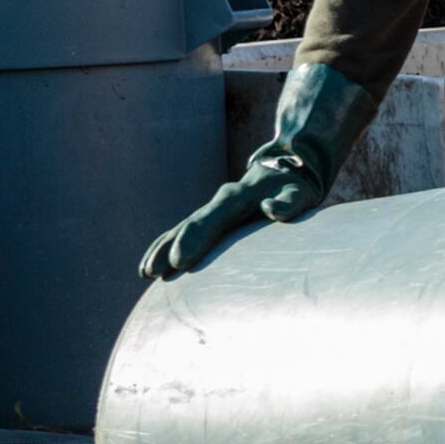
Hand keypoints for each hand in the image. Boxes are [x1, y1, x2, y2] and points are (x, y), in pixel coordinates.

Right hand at [141, 61, 381, 277]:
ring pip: (180, 229)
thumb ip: (289, 202)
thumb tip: (272, 210)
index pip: (211, 220)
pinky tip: (154, 265)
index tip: (180, 262)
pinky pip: (184, 232)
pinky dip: (167, 246)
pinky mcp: (211, 219)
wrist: (287, 171)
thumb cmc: (296, 188)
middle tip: (152, 272)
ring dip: (161, 250)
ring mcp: (212, 210)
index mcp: (237, 198)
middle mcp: (219, 203)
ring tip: (145, 272)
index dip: (194, 240)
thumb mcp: (300, 194)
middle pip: (188, 226)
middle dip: (169, 249)